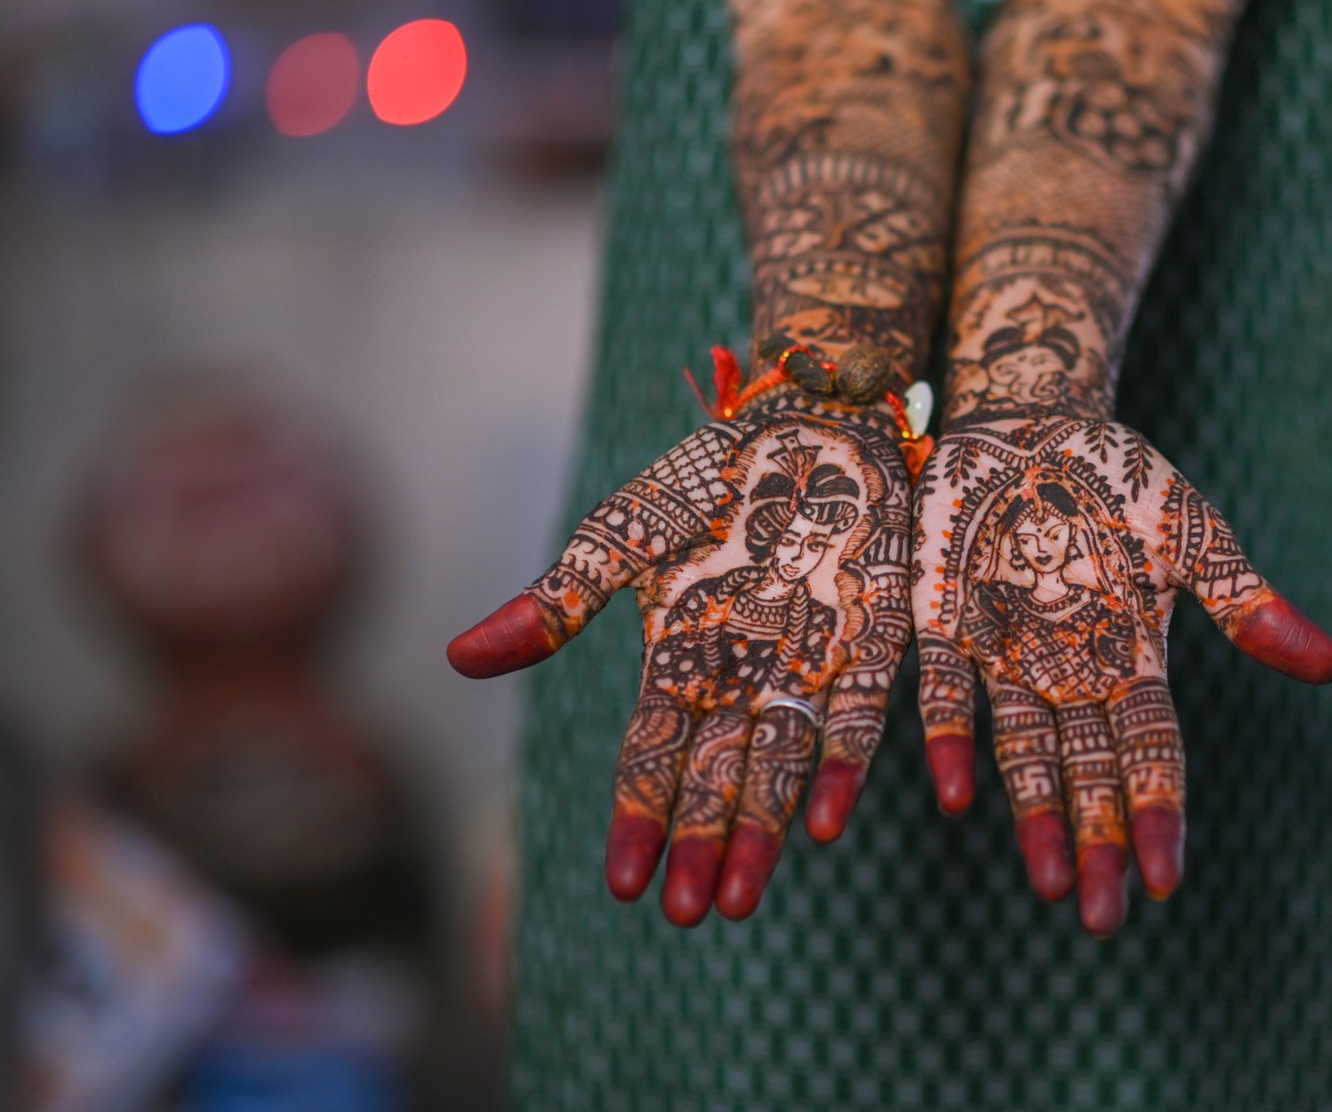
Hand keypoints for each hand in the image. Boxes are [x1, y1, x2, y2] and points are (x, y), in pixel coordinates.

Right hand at [449, 393, 910, 925]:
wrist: (805, 417)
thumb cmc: (705, 479)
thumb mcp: (622, 536)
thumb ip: (558, 602)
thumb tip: (460, 659)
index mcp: (678, 664)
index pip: (650, 761)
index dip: (638, 822)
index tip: (625, 884)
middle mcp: (742, 680)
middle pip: (717, 779)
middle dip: (704, 848)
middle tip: (692, 915)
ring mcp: (807, 664)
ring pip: (781, 765)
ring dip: (763, 833)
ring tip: (744, 897)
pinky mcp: (871, 640)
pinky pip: (858, 715)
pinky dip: (842, 767)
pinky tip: (831, 818)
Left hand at [910, 411, 1331, 935]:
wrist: (1030, 420)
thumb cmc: (1117, 477)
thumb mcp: (1190, 533)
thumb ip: (1244, 600)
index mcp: (1130, 658)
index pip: (1150, 753)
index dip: (1157, 814)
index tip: (1164, 880)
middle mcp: (1067, 673)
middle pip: (1087, 774)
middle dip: (1098, 843)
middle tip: (1101, 919)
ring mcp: (1004, 654)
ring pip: (1021, 754)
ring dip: (1034, 818)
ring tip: (1050, 883)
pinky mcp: (943, 621)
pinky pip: (941, 691)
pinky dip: (950, 739)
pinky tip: (955, 793)